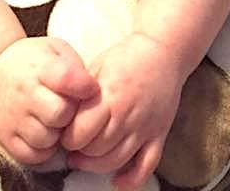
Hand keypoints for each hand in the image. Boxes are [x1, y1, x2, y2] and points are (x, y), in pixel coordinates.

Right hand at [0, 37, 98, 165]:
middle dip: (72, 113)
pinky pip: (32, 155)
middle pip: (60, 113)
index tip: (90, 89)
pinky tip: (46, 134)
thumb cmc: (35, 60)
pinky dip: (44, 150)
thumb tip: (92, 92)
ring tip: (56, 121)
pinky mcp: (5, 137)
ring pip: (46, 138)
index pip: (67, 79)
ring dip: (58, 134)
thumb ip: (75, 67)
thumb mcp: (56, 49)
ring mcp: (13, 117)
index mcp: (41, 67)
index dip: (85, 87)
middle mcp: (24, 93)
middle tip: (71, 108)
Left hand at [62, 33, 183, 189]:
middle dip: (80, 151)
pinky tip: (118, 181)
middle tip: (76, 144)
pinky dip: (131, 179)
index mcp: (110, 96)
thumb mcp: (99, 66)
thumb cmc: (129, 57)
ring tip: (88, 157)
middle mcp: (127, 115)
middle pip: (95, 150)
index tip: (66, 132)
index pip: (80, 133)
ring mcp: (145, 127)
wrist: (164, 51)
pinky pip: (146, 165)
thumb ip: (83, 93)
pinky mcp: (159, 134)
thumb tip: (65, 116)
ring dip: (97, 165)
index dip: (68, 137)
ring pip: (116, 161)